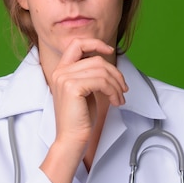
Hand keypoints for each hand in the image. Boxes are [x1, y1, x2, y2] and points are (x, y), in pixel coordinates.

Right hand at [41, 38, 127, 182]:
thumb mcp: (85, 91)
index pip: (76, 44)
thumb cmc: (80, 119)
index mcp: (61, 70)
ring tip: (120, 98)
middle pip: (96, 60)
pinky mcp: (72, 87)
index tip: (109, 50)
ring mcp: (64, 78)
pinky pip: (101, 81)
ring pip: (101, 71)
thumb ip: (90, 75)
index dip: (95, 43)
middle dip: (115, 74)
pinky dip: (113, 91)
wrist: (71, 139)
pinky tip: (116, 102)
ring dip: (116, 85)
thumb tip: (109, 67)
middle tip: (123, 89)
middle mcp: (60, 72)